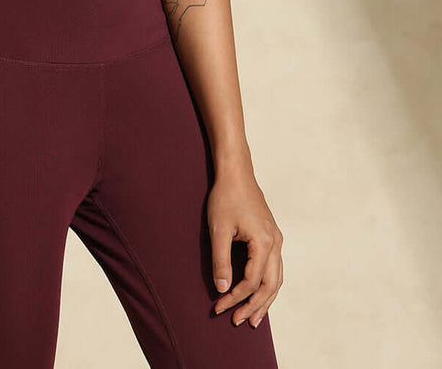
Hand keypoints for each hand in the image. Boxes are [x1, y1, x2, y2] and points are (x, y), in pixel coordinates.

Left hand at [207, 167, 283, 327]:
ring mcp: (276, 239)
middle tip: (239, 322)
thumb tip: (222, 289)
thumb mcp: (218, 229)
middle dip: (254, 306)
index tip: (218, 307)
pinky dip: (267, 284)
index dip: (235, 297)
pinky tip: (258, 293)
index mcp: (264, 242)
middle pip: (270, 285)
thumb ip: (220, 260)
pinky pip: (274, 268)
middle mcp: (276, 243)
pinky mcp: (272, 236)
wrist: (236, 172)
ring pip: (276, 279)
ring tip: (253, 318)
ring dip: (264, 299)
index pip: (252, 281)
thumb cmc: (225, 197)